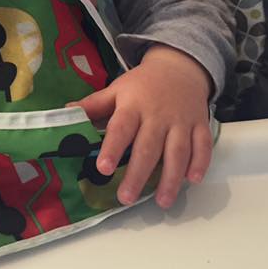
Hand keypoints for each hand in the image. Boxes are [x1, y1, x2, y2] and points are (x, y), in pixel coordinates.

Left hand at [69, 45, 212, 209]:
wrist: (179, 66)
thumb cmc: (142, 84)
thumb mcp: (116, 89)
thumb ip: (93, 105)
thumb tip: (65, 113)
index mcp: (133, 105)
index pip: (121, 127)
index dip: (112, 148)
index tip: (103, 168)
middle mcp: (158, 114)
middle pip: (148, 147)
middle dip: (138, 174)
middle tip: (126, 198)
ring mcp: (181, 120)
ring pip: (178, 151)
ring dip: (171, 177)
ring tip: (162, 201)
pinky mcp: (200, 125)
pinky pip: (202, 145)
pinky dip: (200, 162)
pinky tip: (193, 180)